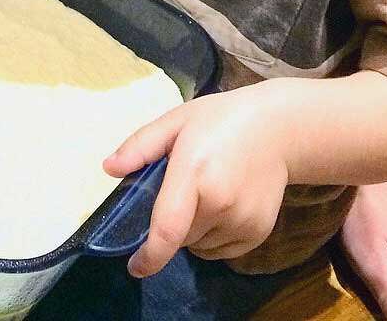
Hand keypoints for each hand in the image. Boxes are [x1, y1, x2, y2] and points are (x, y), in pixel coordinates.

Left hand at [103, 87, 288, 278]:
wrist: (278, 128)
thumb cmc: (221, 119)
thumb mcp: (177, 120)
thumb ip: (141, 145)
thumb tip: (108, 168)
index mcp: (194, 172)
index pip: (168, 229)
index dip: (149, 256)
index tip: (135, 266)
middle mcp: (219, 202)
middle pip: (180, 237)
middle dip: (171, 223)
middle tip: (182, 190)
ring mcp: (242, 221)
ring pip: (200, 246)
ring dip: (193, 232)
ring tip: (205, 194)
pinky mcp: (258, 233)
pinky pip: (222, 250)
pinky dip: (214, 238)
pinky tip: (223, 206)